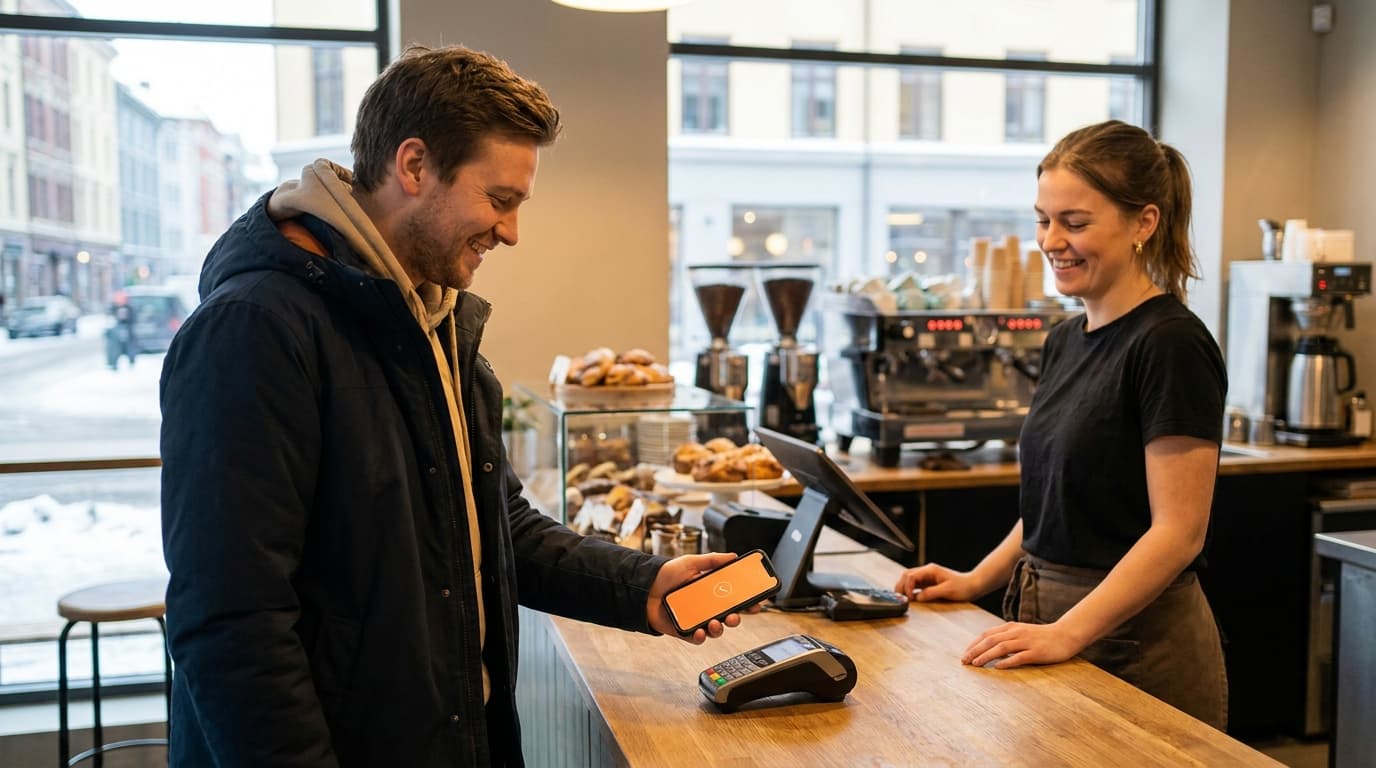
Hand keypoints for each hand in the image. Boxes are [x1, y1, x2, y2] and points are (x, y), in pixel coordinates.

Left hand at [646, 552, 762, 643]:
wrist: (642, 588)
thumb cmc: (665, 575)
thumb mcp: (690, 562)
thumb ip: (712, 560)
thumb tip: (733, 556)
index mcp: (711, 591)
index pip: (735, 598)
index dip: (748, 601)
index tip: (758, 602)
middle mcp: (706, 607)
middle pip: (730, 616)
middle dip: (738, 617)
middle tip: (737, 614)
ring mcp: (696, 619)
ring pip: (716, 629)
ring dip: (720, 628)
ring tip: (716, 622)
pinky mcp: (684, 630)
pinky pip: (697, 638)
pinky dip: (701, 636)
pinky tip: (700, 630)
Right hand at [893, 563, 981, 602]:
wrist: (973, 585)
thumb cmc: (963, 587)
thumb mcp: (947, 590)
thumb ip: (931, 593)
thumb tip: (917, 597)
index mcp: (930, 570)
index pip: (911, 576)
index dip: (907, 587)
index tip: (910, 598)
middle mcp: (927, 571)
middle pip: (907, 575)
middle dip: (901, 586)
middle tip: (900, 598)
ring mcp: (927, 576)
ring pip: (909, 579)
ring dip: (904, 587)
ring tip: (902, 598)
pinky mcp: (929, 582)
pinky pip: (915, 584)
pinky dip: (910, 590)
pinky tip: (910, 598)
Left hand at [960, 621, 1084, 668]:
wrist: (1065, 635)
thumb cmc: (1042, 637)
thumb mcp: (1021, 633)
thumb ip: (1006, 639)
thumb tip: (989, 650)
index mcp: (1011, 627)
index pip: (987, 634)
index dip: (974, 644)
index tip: (964, 654)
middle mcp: (1016, 633)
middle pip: (991, 640)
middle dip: (975, 651)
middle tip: (964, 661)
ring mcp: (1026, 642)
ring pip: (1002, 647)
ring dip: (986, 656)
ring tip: (976, 664)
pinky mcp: (1036, 652)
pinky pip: (1019, 657)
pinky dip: (1007, 662)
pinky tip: (997, 668)